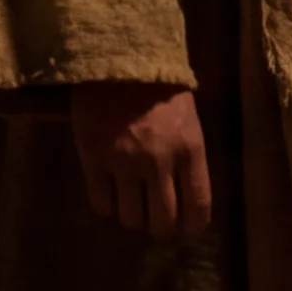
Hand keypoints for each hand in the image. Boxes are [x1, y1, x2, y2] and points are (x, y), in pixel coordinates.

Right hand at [68, 82, 211, 237]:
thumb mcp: (188, 121)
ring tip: (131, 208)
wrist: (118, 59)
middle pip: (163, 220)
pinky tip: (110, 196)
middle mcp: (159, 162)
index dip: (192, 227)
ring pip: (131, 218)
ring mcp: (124, 163)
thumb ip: (189, 159)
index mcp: (190, 150)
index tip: (186, 232)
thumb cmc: (160, 89)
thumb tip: (186, 200)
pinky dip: (107, 207)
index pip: (198, 205)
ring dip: (133, 218)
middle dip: (161, 229)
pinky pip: (101, 203)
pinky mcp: (93, 160)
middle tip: (156, 225)